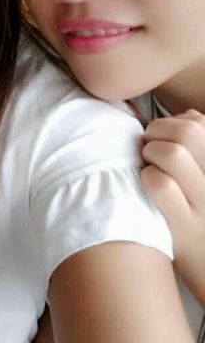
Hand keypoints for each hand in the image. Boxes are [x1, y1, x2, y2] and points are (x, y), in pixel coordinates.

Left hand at [141, 109, 204, 305]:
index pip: (201, 123)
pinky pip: (159, 184)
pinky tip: (147, 186)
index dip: (175, 122)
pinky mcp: (187, 230)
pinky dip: (146, 177)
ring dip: (150, 153)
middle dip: (158, 131)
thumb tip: (187, 115)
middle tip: (150, 148)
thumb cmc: (204, 216)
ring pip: (172, 153)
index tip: (166, 137)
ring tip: (149, 166)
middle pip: (188, 132)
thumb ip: (202, 145)